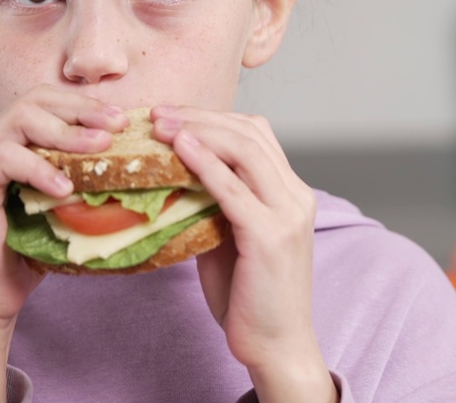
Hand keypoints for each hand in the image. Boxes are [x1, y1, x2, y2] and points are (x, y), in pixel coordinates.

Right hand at [0, 86, 126, 400]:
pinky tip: (65, 188)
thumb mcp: (66, 202)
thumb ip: (86, 174)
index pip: (48, 101)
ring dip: (66, 133)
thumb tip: (139, 157)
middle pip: (34, 100)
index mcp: (9, 138)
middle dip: (81, 110)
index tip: (121, 119)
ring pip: (20, 121)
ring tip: (99, 149)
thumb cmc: (32, 247)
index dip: (85, 104)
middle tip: (117, 127)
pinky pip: (5, 159)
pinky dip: (39, 168)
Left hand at [152, 107, 335, 402]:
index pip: (258, 136)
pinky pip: (234, 188)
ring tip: (162, 124)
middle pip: (251, 133)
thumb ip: (216, 205)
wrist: (278, 345)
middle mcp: (296, 196)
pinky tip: (181, 149)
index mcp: (291, 194)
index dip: (215, 118)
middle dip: (203, 116)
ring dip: (200, 131)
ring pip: (245, 150)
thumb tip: (175, 178)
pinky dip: (206, 163)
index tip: (174, 115)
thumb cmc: (251, 297)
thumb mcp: (231, 240)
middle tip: (159, 112)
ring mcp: (287, 214)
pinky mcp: (270, 236)